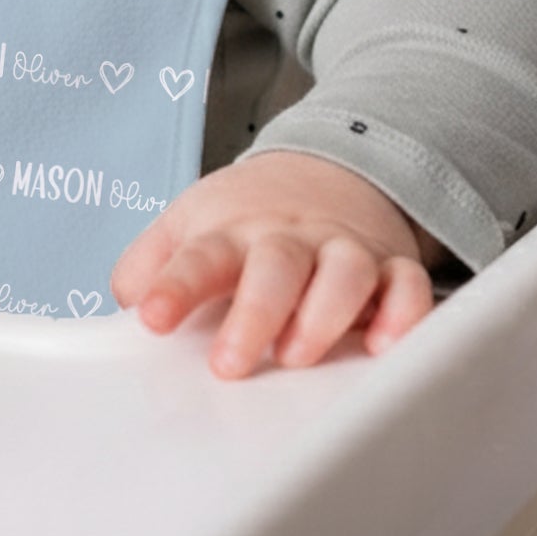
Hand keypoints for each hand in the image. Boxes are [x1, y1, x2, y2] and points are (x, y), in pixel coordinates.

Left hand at [109, 150, 444, 378]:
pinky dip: (403, 315)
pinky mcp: (392, 264)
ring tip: (296, 356)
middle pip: (274, 266)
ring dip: (323, 315)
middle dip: (253, 316)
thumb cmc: (246, 216)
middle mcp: (288, 237)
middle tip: (228, 365)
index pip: (198, 256)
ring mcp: (343, 247)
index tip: (153, 319)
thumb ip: (149, 264)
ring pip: (344, 272)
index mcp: (230, 231)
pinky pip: (409, 286)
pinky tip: (383, 346)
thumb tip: (127, 301)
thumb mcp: (187, 226)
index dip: (174, 287)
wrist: (326, 170)